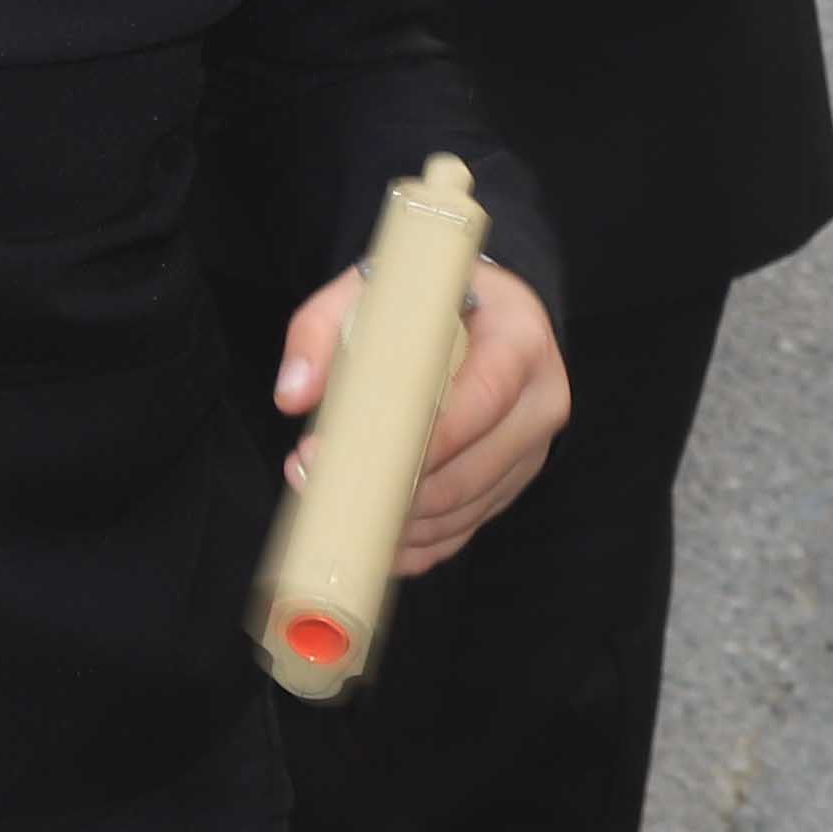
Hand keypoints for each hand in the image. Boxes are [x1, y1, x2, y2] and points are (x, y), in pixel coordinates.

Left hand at [273, 257, 569, 573]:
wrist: (480, 311)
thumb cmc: (427, 301)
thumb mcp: (374, 288)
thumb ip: (322, 329)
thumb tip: (293, 396)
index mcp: (520, 341)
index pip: (485, 397)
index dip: (430, 437)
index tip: (364, 456)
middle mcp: (538, 402)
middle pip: (473, 469)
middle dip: (394, 489)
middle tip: (319, 476)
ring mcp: (529, 451)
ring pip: (465, 509)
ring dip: (396, 521)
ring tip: (329, 498)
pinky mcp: (510, 485)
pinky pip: (463, 530)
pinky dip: (414, 543)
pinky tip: (367, 535)